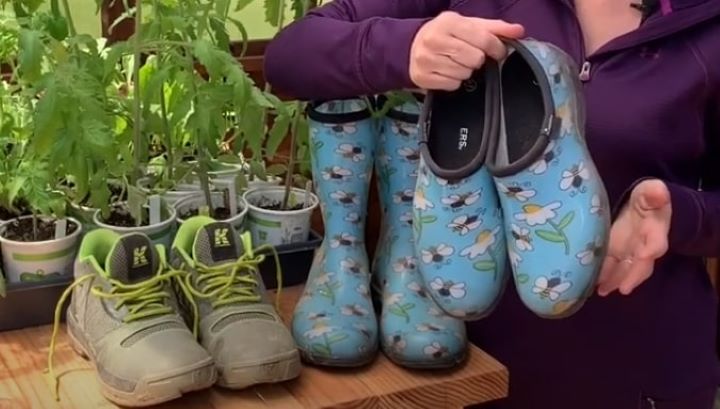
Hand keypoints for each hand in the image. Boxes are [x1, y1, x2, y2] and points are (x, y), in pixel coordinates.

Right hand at [409, 11, 523, 90]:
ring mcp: (425, 60)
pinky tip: (448, 71)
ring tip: (457, 62)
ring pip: (463, 74)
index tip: (498, 51)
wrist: (412, 45)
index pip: (482, 38)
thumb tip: (519, 30)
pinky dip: (454, 81)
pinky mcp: (422, 77)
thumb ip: (495, 28)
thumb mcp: (469, 25)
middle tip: (470, 56)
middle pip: (474, 59)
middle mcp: (433, 40)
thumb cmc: (447, 34)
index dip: (496, 47)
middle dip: (477, 59)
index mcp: (448, 22)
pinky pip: (452, 85)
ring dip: (466, 70)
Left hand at [597, 179, 671, 295]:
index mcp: (655, 230)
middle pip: (641, 264)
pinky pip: (611, 268)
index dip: (652, 249)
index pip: (657, 241)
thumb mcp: (650, 192)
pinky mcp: (615, 253)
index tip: (645, 255)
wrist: (642, 206)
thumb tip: (659, 190)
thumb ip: (653, 193)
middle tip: (624, 289)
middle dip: (632, 276)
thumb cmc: (647, 198)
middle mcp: (644, 246)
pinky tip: (592, 285)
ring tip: (602, 291)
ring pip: (625, 270)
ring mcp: (630, 252)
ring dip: (615, 281)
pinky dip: (603, 277)